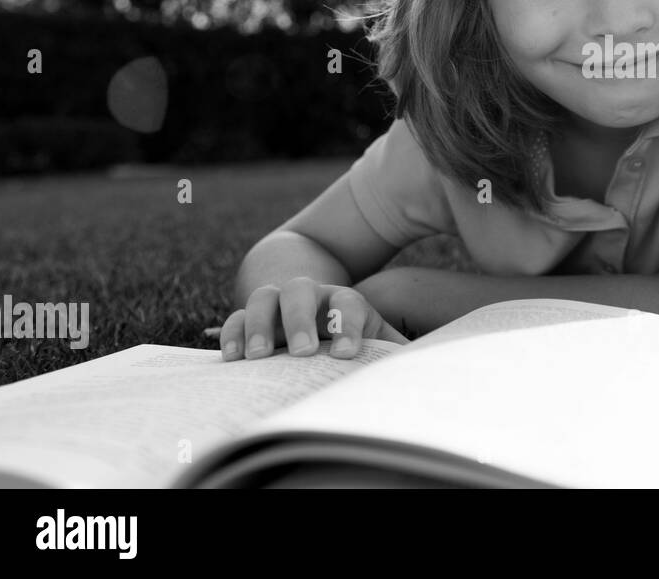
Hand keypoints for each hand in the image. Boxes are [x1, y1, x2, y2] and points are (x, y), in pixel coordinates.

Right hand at [218, 277, 407, 360]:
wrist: (324, 323)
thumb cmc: (357, 343)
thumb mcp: (380, 345)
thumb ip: (396, 352)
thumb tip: (426, 368)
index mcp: (346, 303)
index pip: (349, 304)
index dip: (348, 325)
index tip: (346, 354)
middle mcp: (311, 297)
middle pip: (301, 291)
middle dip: (301, 318)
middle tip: (304, 351)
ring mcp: (279, 305)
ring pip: (264, 298)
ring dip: (261, 324)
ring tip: (261, 357)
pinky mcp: (253, 321)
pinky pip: (236, 318)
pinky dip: (232, 334)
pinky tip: (232, 358)